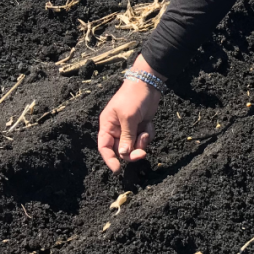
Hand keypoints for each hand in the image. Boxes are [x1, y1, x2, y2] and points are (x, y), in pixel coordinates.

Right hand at [97, 58, 165, 172]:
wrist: (148, 84)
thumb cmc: (133, 97)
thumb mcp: (128, 117)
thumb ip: (126, 137)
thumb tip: (123, 154)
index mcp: (107, 125)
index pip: (104, 147)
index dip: (109, 159)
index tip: (117, 169)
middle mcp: (117, 129)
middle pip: (121, 150)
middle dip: (131, 153)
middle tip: (142, 154)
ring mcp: (129, 129)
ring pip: (134, 146)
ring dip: (141, 143)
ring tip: (145, 131)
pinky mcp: (140, 127)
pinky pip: (143, 139)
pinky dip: (148, 135)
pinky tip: (149, 125)